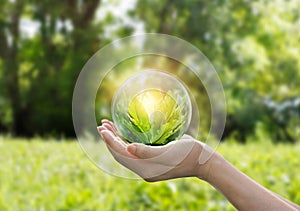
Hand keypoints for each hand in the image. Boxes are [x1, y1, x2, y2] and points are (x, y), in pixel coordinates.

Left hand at [97, 119, 215, 181]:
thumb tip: (127, 149)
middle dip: (110, 139)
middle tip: (102, 124)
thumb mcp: (168, 152)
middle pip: (121, 153)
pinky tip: (125, 130)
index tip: (103, 129)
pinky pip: (136, 149)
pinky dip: (128, 139)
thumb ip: (146, 152)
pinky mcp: (154, 158)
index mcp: (145, 169)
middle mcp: (144, 168)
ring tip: (109, 125)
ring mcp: (148, 164)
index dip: (110, 142)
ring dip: (117, 138)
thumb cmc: (188, 155)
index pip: (121, 155)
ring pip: (127, 151)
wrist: (203, 160)